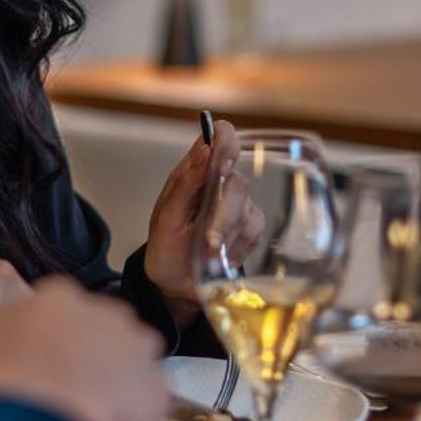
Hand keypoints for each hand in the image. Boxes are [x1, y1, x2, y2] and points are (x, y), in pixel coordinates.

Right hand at [0, 275, 168, 420]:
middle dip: (96, 358)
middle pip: (108, 332)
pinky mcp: (158, 388)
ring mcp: (138, 348)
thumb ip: (12, 339)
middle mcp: (106, 312)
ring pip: (135, 364)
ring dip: (120, 385)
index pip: (67, 310)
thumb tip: (20, 354)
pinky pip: (149, 404)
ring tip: (94, 419)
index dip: (59, 340)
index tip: (51, 363)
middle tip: (73, 393)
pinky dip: (135, 420)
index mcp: (60, 296)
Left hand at [142, 117, 235, 323]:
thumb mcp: (165, 217)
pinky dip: (236, 249)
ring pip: (248, 212)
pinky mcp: (250, 228)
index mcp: (196, 170)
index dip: (227, 143)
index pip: (222, 137)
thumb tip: (205, 149)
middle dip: (222, 217)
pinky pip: (255, 232)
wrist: (173, 283)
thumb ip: (185, 183)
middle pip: (238, 183)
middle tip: (207, 242)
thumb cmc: (165, 245)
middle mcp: (221, 182)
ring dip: (226, 238)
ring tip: (206, 257)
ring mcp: (239, 205)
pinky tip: (220, 259)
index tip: (222, 166)